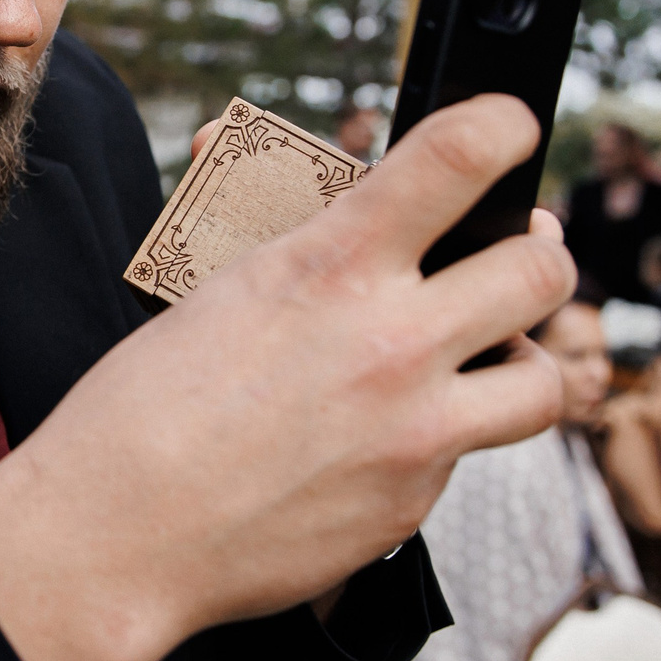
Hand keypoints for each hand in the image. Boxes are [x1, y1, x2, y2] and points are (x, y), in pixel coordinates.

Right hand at [0, 95, 575, 660]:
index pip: (462, 158)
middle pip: (543, 272)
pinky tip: (380, 437)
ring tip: (486, 359)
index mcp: (331, 265)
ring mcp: (413, 430)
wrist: (117, 533)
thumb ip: (317, 252)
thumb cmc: (146, 406)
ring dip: (522, 362)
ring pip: (543, 382)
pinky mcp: (410, 503)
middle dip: (538, 256)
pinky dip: (437, 438)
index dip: (506, 127)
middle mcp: (391, 342)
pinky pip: (465, 455)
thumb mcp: (225, 290)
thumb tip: (368, 212)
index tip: (511, 127)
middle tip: (515, 255)